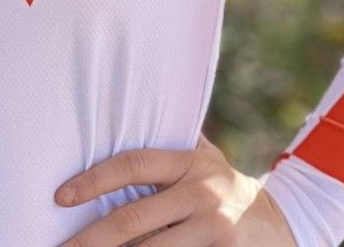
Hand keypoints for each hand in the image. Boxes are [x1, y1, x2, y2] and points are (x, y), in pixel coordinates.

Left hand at [53, 133, 296, 245]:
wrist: (281, 224)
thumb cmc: (224, 187)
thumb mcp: (203, 159)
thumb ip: (170, 144)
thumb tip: (123, 110)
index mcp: (188, 162)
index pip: (133, 165)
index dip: (94, 180)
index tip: (62, 196)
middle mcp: (200, 193)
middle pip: (133, 219)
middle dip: (91, 238)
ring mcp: (213, 228)